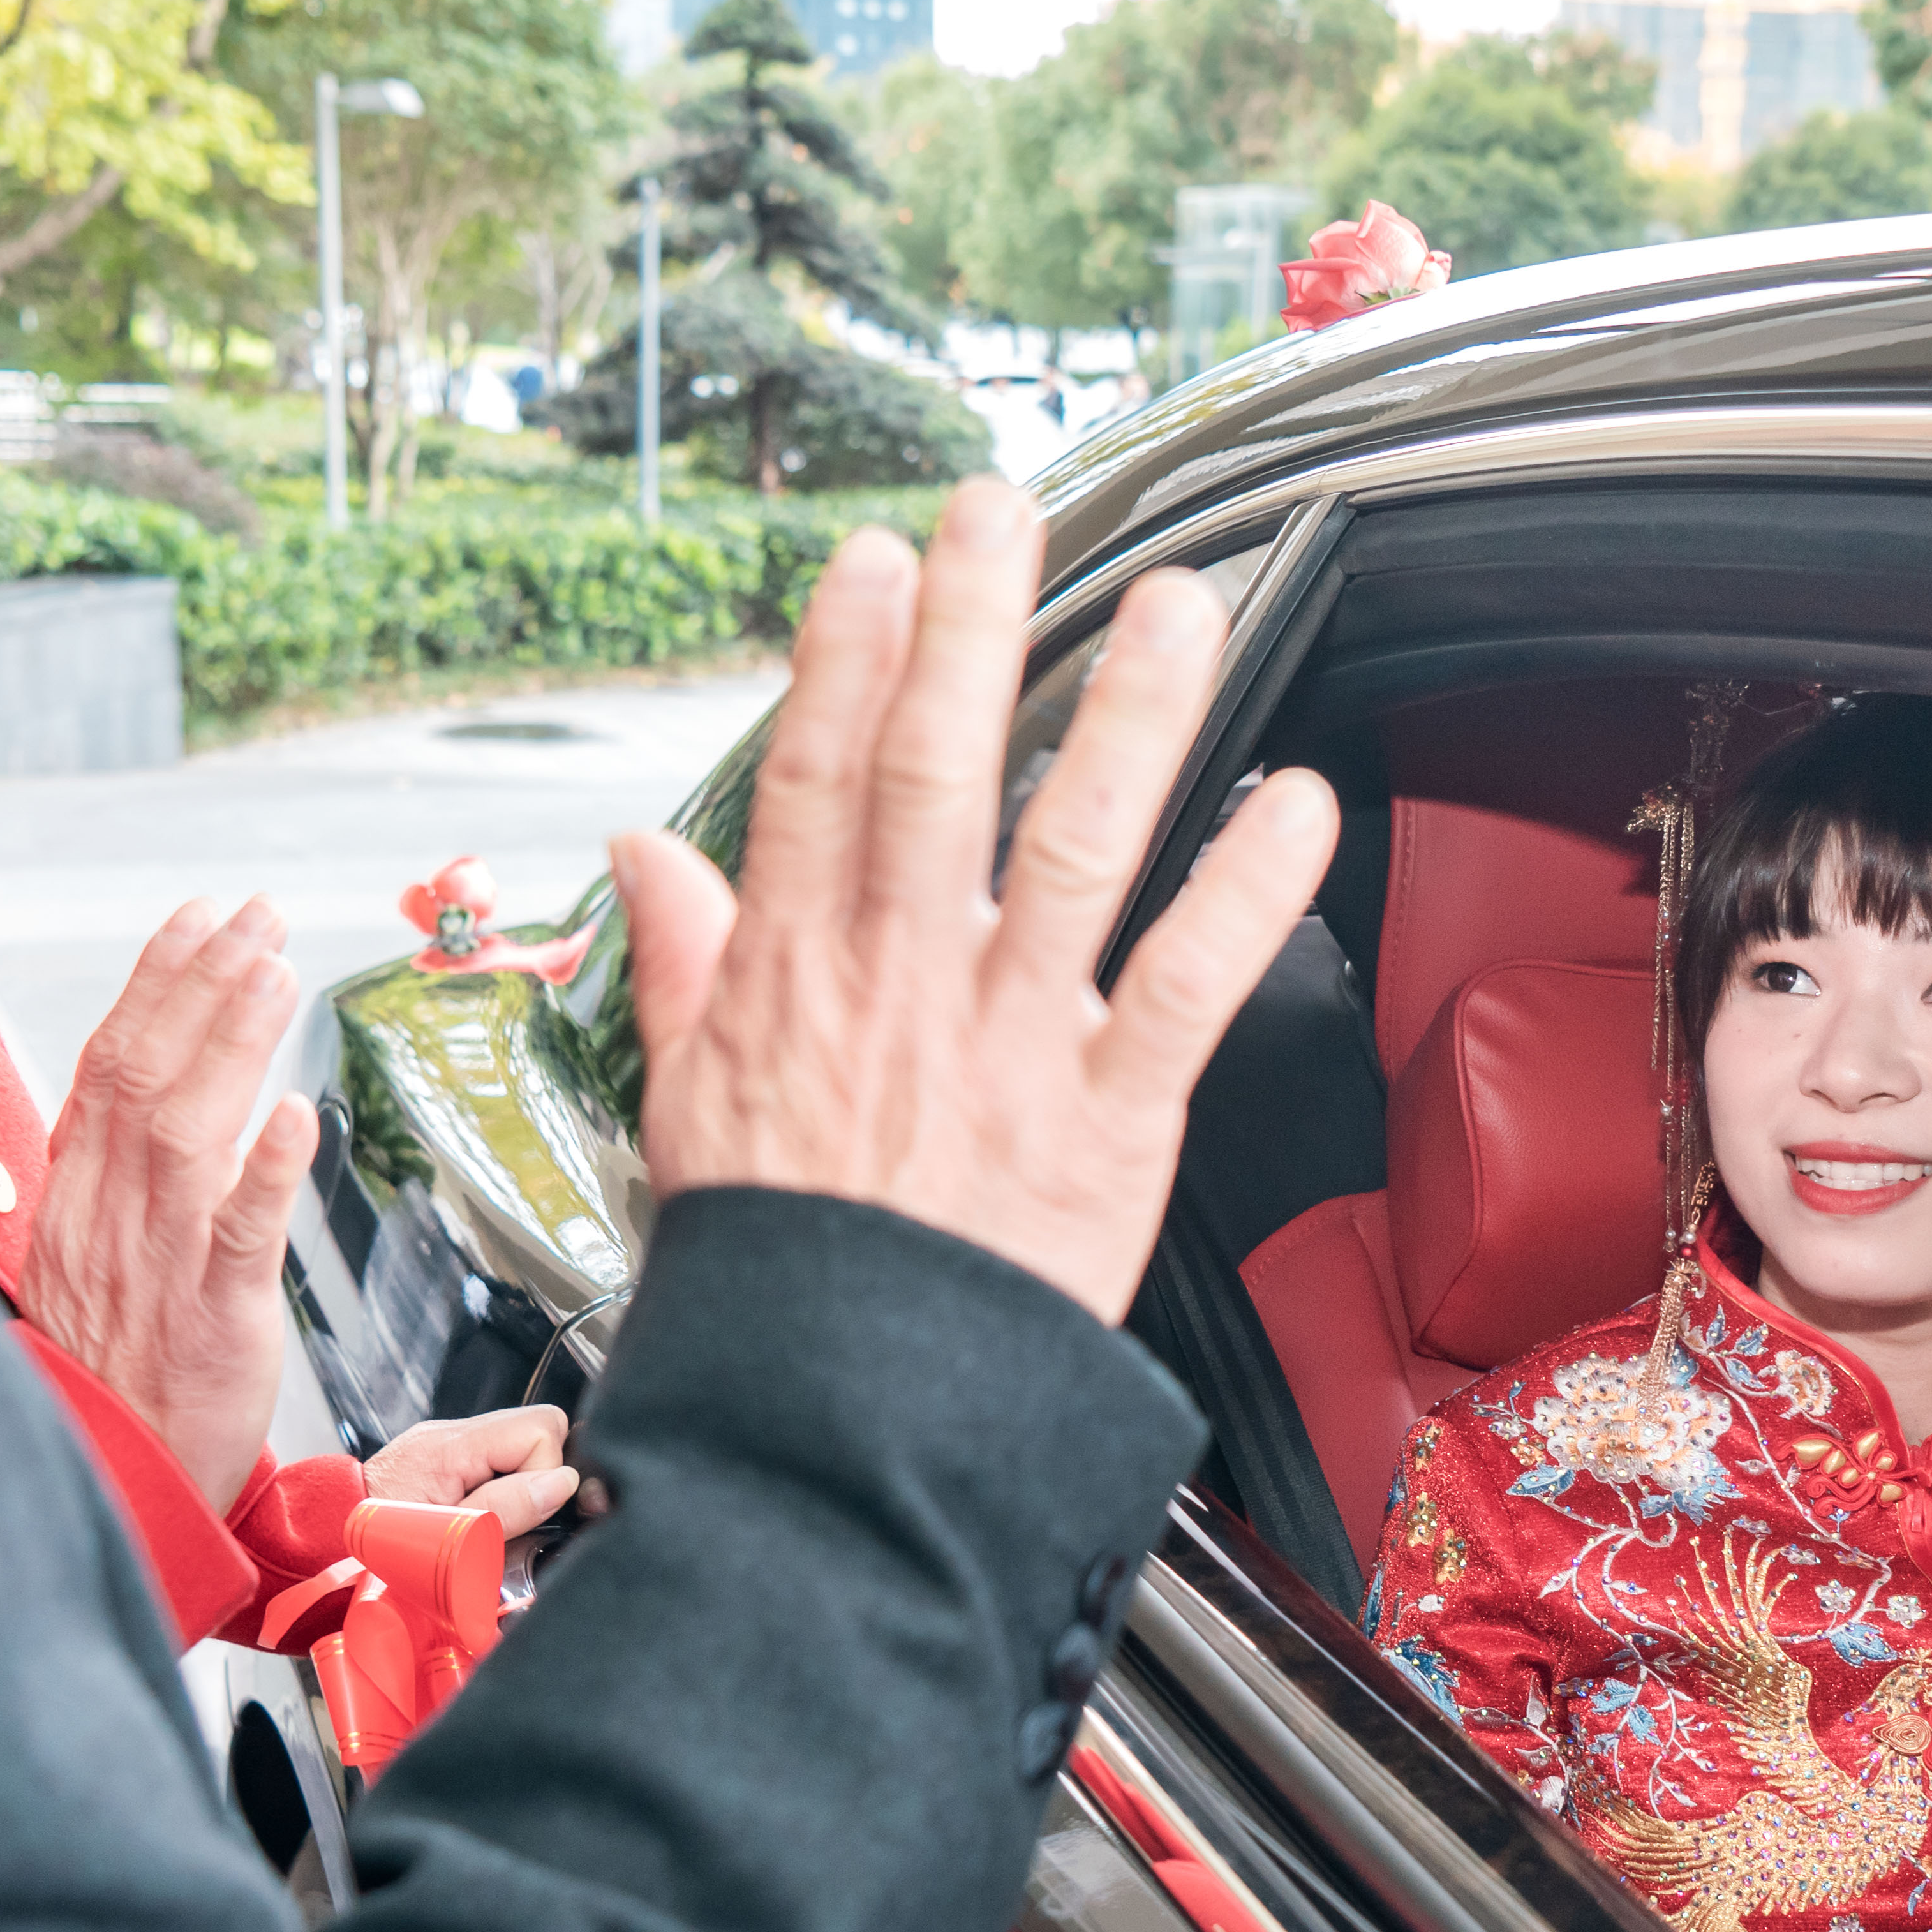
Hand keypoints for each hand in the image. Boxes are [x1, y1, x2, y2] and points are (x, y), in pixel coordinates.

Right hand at [25, 895, 313, 1507]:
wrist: (109, 1481)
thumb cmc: (111, 1374)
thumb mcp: (85, 1260)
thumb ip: (114, 1177)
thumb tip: (149, 1095)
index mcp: (77, 1197)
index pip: (111, 1064)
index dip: (155, 984)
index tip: (198, 919)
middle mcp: (107, 1216)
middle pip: (147, 1074)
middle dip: (202, 983)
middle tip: (257, 915)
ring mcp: (156, 1264)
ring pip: (187, 1132)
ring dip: (230, 1043)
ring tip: (275, 971)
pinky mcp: (209, 1321)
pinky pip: (235, 1237)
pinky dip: (262, 1173)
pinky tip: (293, 1114)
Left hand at [368, 1405, 580, 1539]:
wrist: (327, 1539)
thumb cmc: (377, 1547)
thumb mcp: (451, 1537)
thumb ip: (507, 1507)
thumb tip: (562, 1483)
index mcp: (451, 1446)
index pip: (541, 1429)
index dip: (544, 1474)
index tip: (522, 1513)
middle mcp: (451, 1432)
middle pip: (538, 1428)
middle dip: (537, 1475)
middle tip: (507, 1515)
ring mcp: (447, 1440)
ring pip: (520, 1444)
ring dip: (517, 1482)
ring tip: (488, 1515)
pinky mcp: (444, 1454)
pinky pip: (495, 1457)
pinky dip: (497, 1484)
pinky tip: (477, 1509)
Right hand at [612, 480, 1339, 1321]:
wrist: (836, 1420)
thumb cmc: (778, 1265)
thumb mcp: (686, 1101)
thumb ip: (680, 959)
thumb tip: (640, 850)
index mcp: (797, 977)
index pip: (817, 783)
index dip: (846, 661)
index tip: (878, 562)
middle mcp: (902, 986)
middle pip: (936, 774)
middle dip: (974, 630)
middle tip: (1006, 511)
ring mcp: (1005, 1045)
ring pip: (1074, 850)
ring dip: (1131, 717)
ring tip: (1177, 604)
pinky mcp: (1103, 1122)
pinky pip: (1183, 985)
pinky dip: (1243, 891)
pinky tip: (1291, 801)